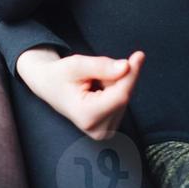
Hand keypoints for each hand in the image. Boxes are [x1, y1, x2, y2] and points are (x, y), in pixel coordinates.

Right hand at [17, 47, 144, 140]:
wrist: (49, 86)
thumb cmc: (60, 75)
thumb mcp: (76, 64)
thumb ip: (101, 66)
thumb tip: (127, 67)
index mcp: (87, 116)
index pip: (120, 95)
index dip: (131, 74)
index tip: (139, 55)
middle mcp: (98, 130)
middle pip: (123, 95)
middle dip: (116, 76)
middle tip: (95, 71)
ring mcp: (105, 132)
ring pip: (123, 97)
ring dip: (113, 83)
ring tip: (92, 82)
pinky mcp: (109, 129)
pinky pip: (121, 102)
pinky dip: (113, 90)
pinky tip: (98, 90)